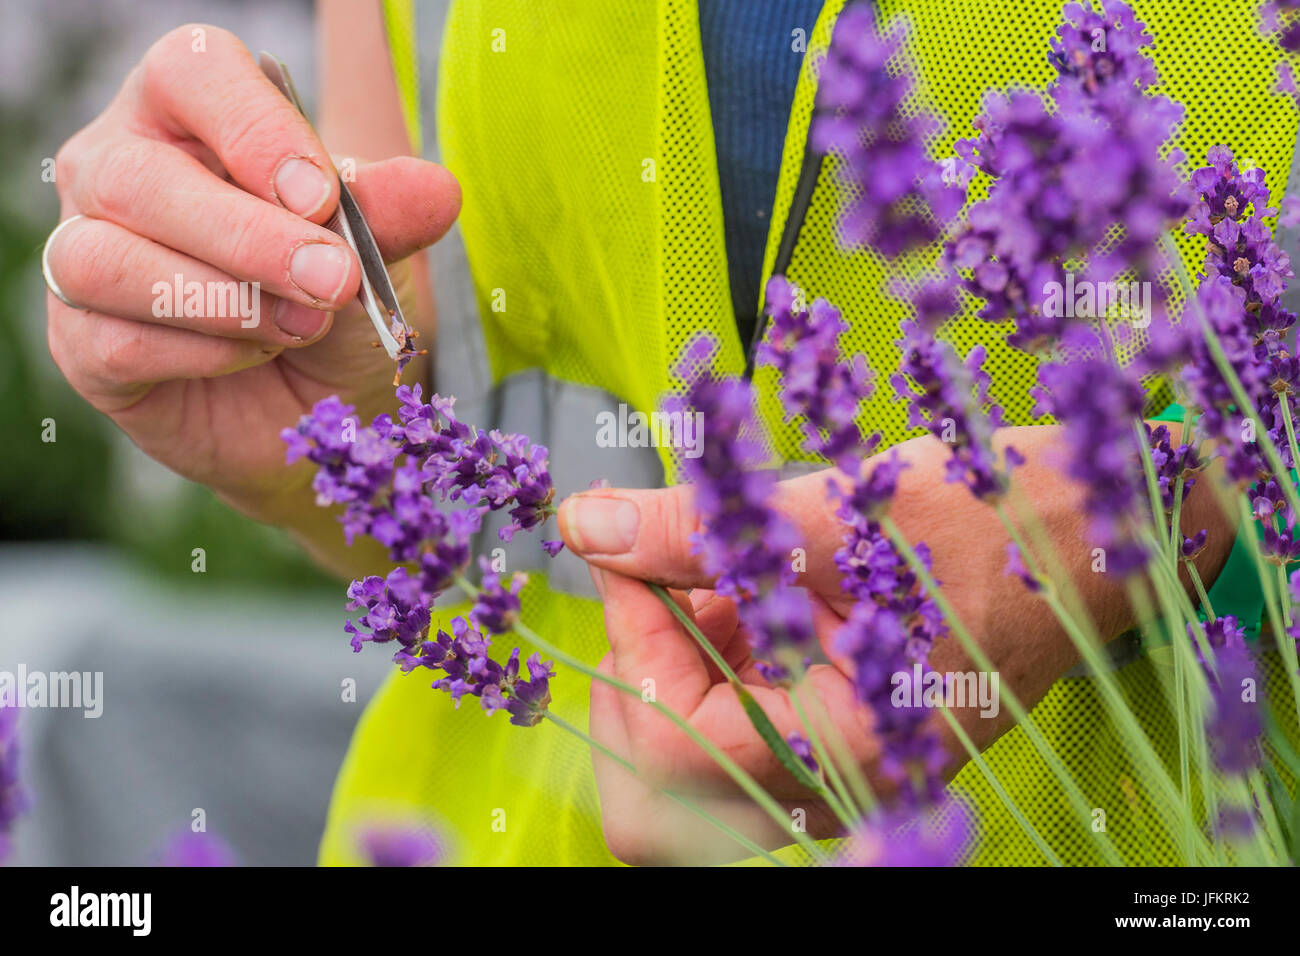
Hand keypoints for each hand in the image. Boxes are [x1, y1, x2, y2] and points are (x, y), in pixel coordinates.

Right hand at [45, 25, 459, 524]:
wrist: (327, 411)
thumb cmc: (337, 305)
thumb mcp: (373, 255)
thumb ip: (389, 217)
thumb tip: (437, 191)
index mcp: (187, 116)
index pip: (190, 71)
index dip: (254, 128)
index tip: (321, 196)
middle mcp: (116, 171)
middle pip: (138, 177)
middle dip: (250, 237)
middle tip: (333, 281)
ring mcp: (85, 257)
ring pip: (106, 260)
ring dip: (224, 301)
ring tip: (302, 328)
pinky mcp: (83, 346)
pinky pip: (116, 342)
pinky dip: (203, 355)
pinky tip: (254, 356)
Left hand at [559, 427, 1223, 863]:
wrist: (1097, 534)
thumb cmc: (1001, 520)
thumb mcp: (841, 511)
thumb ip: (701, 528)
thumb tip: (586, 526)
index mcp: (853, 751)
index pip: (672, 744)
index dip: (631, 637)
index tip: (626, 543)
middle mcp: (843, 788)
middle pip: (661, 794)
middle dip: (636, 677)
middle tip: (655, 579)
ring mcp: (839, 772)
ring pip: (689, 764)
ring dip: (673, 662)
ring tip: (717, 573)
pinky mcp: (838, 739)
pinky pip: (735, 730)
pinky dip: (714, 660)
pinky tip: (745, 590)